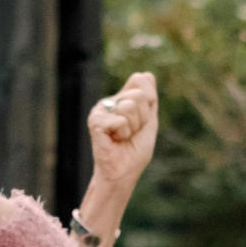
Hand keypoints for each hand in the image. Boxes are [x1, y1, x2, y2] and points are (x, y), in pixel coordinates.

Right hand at [88, 72, 159, 194]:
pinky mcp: (95, 121)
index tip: (142, 120)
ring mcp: (100, 110)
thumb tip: (147, 73)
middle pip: (138, 94)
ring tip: (123, 137)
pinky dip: (123, 134)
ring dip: (133, 127)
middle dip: (142, 117)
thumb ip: (150, 98)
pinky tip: (114, 141)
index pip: (140, 80)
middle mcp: (109, 101)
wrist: (123, 172)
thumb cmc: (134, 151)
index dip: (149, 102)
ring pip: (130, 106)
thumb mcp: (149, 121)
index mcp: (121, 98)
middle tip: (132, 132)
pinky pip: (121, 120)